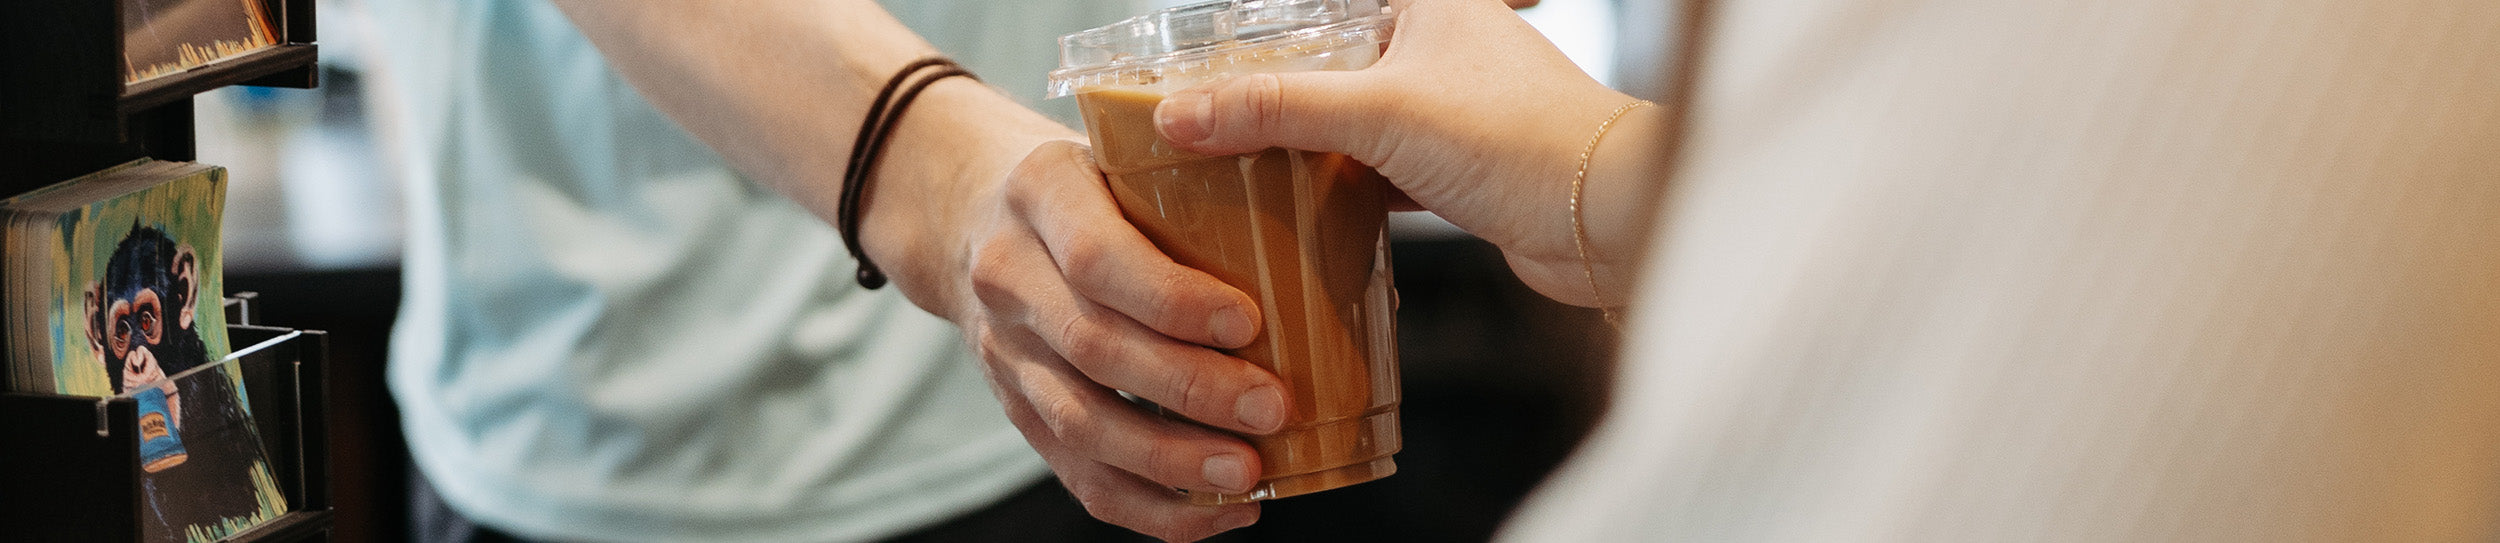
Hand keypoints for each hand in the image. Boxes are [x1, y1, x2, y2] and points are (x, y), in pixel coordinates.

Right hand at [950, 140, 1291, 541]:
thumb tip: (1324, 207)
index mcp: (1040, 192)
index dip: (1170, 298)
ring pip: (1080, 422)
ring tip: (1247, 474)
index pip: (1095, 256)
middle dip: (1189, 388)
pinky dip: (1151, 505)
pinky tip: (1217, 510)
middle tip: (1273, 408)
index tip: (1248, 322)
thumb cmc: (1086, 181)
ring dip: (1169, 460)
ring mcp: (1005, 350)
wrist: (970, 214)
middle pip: (1094, 348)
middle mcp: (1008, 275)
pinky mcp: (1016, 409)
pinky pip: (1077, 474)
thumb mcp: (1119, 148)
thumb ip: (1190, 173)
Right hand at [1150, 0, 1660, 305]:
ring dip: (1309, 154)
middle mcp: (1442, 48)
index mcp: (1428, 4)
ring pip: (1356, 126)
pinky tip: (1306, 217)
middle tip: (1211, 129)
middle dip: (1277, 102)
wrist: (1610, 221)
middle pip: (1333, 67)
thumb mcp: (1378, 113)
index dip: (1261, 37)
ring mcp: (1454, 112)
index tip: (1200, 68)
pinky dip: (1344, 194)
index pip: (1322, 11)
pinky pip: (1382, 176)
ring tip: (1244, 175)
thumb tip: (1182, 112)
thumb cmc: (1526, 142)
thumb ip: (1275, 108)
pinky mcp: (1461, 173)